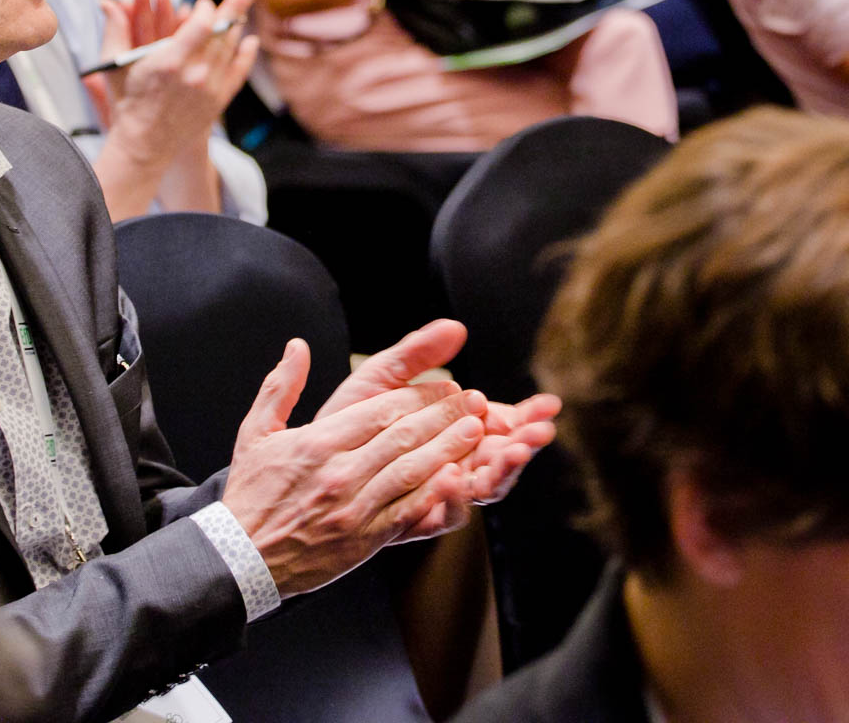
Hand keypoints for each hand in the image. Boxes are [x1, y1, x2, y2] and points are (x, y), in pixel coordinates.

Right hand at [87, 0, 258, 162]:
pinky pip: (238, 73)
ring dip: (236, 27)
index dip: (206, 9)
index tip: (201, 4)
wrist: (144, 145)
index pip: (201, 24)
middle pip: (222, 33)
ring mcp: (209, 89)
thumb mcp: (115, 67)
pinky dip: (245, 55)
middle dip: (234, 7)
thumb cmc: (127, 103)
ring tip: (241, 11)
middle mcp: (194, 75)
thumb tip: (109, 2)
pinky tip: (250, 41)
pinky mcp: (218, 101)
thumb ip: (116, 31)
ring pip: (230, 49)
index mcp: (168, 62)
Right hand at [221, 337, 489, 596]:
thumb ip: (280, 387)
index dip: (419, 396)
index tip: (445, 386)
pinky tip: (458, 478)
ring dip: (449, 448)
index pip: (380, 410)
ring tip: (476, 431)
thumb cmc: (251, 494)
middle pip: (403, 435)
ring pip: (411, 470)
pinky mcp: (364, 539)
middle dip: (443, 416)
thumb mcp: (255, 433)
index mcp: (317, 442)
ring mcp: (354, 506)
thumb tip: (297, 346)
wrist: (242, 559)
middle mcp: (339, 471)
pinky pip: (407, 511)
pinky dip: (435, 493)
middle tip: (472, 401)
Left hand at [314, 320, 559, 509]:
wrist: (301, 467)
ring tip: (512, 452)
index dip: (526, 416)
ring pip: (481, 488)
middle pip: (500, 459)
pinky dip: (453, 499)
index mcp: (449, 433)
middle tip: (539, 432)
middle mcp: (449, 465)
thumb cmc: (343, 421)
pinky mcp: (411, 521)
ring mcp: (433, 495)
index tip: (547, 405)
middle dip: (524, 445)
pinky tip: (453, 476)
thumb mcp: (381, 378)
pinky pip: (442, 518)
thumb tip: (456, 327)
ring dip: (501, 471)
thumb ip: (417, 353)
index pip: (501, 425)